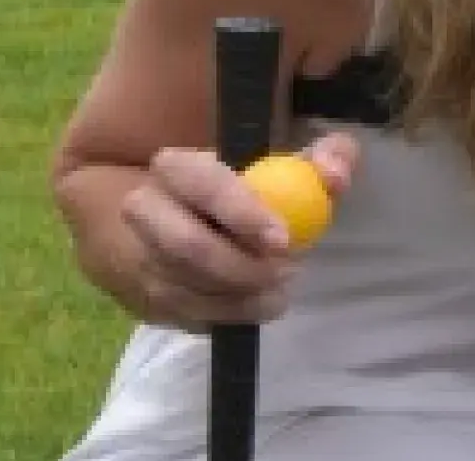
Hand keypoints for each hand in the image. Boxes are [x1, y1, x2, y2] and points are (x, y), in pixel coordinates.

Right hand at [118, 132, 358, 332]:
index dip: (242, 213)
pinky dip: (231, 314)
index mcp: (178, 168)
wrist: (189, 220)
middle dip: (242, 267)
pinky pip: (187, 315)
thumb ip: (326, 158)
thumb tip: (334, 175)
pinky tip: (261, 303)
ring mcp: (139, 257)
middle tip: (285, 272)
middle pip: (186, 246)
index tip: (283, 240)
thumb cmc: (249, 189)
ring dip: (242, 295)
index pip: (202, 184)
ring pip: (187, 288)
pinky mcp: (145, 296)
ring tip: (280, 288)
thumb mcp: (293, 166)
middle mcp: (146, 210)